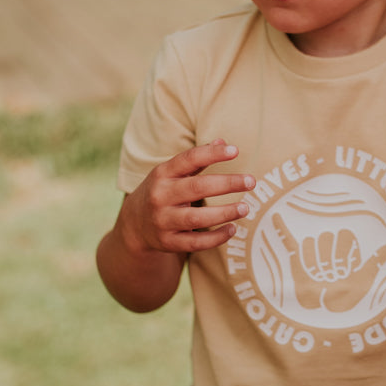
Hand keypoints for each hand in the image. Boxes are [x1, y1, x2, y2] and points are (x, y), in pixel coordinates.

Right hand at [119, 140, 254, 255]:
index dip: (212, 154)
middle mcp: (160, 196)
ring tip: (245, 208)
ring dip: (224, 213)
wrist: (134, 225)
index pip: (189, 159)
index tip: (235, 151)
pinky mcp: (168, 242)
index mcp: (163, 174)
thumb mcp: (172, 173)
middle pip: (197, 187)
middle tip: (251, 181)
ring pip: (196, 218)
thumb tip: (224, 142)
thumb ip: (197, 159)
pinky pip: (195, 243)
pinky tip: (232, 229)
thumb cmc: (163, 191)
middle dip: (226, 184)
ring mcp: (163, 221)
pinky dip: (216, 238)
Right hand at [270, 213, 385, 311]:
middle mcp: (328, 245)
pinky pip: (287, 239)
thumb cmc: (347, 296)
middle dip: (330, 257)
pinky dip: (280, 228)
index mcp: (344, 246)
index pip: (344, 234)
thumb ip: (376, 261)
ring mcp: (311, 250)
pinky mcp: (296, 257)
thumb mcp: (365, 278)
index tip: (348, 269)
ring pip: (311, 243)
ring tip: (320, 277)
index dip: (346, 252)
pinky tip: (276, 215)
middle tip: (332, 276)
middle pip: (327, 236)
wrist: (326, 311)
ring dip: (314, 261)